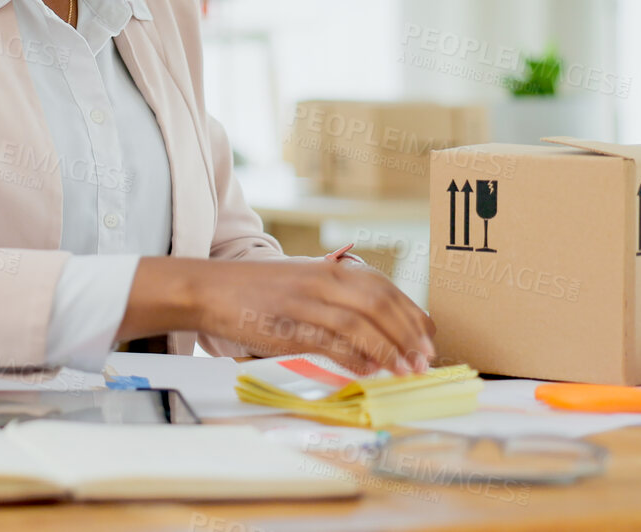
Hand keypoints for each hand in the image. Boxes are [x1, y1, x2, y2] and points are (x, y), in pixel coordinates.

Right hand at [193, 258, 435, 374]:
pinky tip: (370, 370)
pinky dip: (355, 357)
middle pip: (380, 305)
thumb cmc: (258, 291)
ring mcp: (306, 302)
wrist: (211, 290)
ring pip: (361, 324)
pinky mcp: (289, 325)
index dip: (412, 314)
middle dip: (408, 334)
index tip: (428, 338)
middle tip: (425, 360)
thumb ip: (337, 302)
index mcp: (330, 270)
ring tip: (406, 370)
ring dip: (389, 349)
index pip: (385, 289)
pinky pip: (331, 341)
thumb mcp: (303, 285)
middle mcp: (323, 280)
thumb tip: (373, 335)